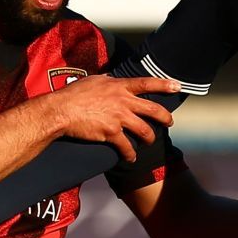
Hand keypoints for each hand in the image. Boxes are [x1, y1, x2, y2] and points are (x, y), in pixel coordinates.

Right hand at [45, 74, 179, 160]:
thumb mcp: (94, 81)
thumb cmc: (73, 94)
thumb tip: (112, 80)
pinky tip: (131, 158)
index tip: (177, 86)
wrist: (61, 110)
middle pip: (153, 109)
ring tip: (149, 141)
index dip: (164, 85)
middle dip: (165, 117)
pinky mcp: (112, 133)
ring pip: (145, 131)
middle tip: (169, 122)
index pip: (146, 83)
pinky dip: (130, 154)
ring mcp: (119, 117)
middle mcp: (123, 101)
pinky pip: (127, 147)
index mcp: (119, 86)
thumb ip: (108, 81)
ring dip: (149, 138)